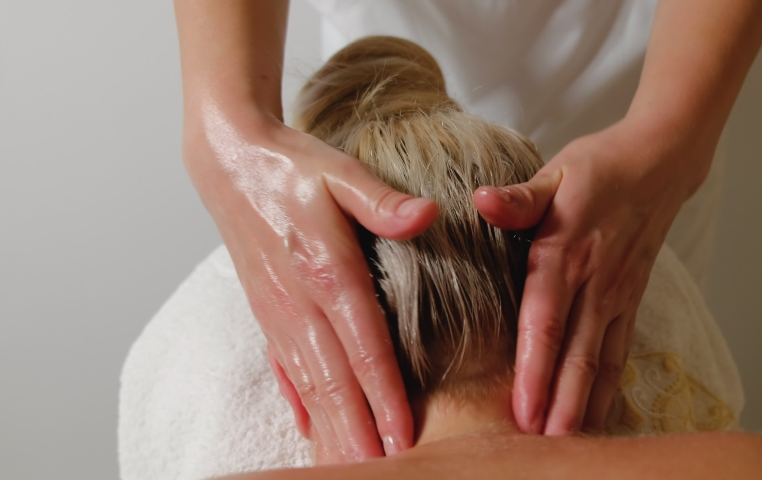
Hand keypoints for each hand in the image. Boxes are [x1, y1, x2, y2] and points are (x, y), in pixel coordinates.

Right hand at [184, 108, 437, 460]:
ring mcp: (279, 313)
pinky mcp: (267, 312)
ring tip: (350, 467)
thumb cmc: (292, 167)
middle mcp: (300, 303)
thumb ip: (383, 202)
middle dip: (358, 434)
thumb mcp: (342, 173)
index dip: (386, 398)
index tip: (404, 439)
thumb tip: (427, 215)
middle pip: (335, 383)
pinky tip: (311, 429)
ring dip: (331, 431)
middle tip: (379, 472)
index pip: (364, 349)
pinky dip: (300, 404)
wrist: (231, 161)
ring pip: (309, 386)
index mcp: (327, 272)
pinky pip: (285, 369)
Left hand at [474, 117, 710, 434]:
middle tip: (542, 450)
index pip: (546, 322)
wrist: (659, 163)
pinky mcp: (632, 299)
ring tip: (570, 447)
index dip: (534, 371)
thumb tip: (481, 200)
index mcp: (564, 254)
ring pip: (602, 362)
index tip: (523, 412)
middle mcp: (594, 282)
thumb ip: (518, 197)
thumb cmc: (599, 167)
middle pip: (576, 355)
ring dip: (586, 406)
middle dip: (559, 406)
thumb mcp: (554, 172)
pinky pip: (622, 351)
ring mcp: (618, 295)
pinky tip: (601, 415)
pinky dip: (612, 387)